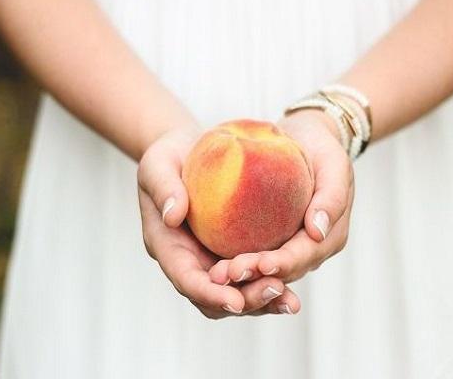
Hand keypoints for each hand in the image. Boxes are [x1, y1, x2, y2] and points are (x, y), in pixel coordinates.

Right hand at [137, 124, 300, 317]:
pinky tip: (294, 279)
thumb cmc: (167, 155)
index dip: (210, 293)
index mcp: (167, 245)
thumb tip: (174, 216)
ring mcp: (211, 258)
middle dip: (244, 301)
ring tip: (290, 301)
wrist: (184, 151)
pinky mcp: (232, 250)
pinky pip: (252, 273)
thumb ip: (164, 187)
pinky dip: (272, 280)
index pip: (187, 279)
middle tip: (276, 291)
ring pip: (237, 292)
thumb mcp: (158, 164)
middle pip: (214, 297)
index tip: (235, 300)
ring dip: (262, 300)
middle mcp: (189, 260)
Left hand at [209, 109, 353, 286]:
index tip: (262, 265)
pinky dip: (236, 263)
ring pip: (266, 272)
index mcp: (330, 237)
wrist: (305, 139)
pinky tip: (212, 266)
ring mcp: (288, 248)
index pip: (305, 255)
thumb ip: (332, 196)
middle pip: (283, 271)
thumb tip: (318, 232)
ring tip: (217, 276)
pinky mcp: (268, 240)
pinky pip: (253, 256)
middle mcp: (310, 250)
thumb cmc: (321, 148)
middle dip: (257, 277)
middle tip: (229, 273)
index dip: (284, 264)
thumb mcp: (333, 163)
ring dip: (243, 278)